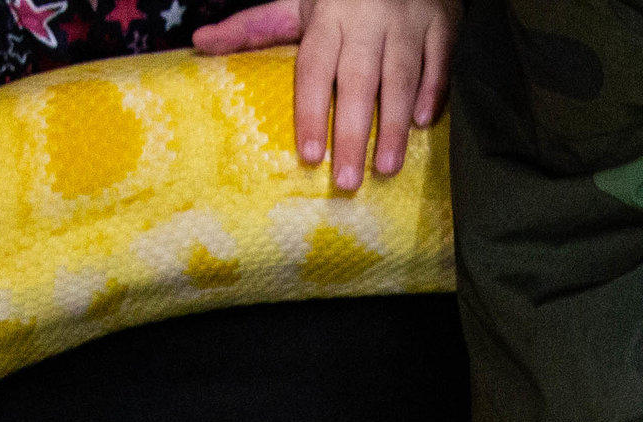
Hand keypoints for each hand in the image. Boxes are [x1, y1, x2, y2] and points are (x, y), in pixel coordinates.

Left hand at [191, 0, 458, 188]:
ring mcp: (407, 21)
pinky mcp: (442, 22)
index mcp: (327, 18)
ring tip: (386, 167)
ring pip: (400, 76)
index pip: (314, 70)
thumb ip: (253, 27)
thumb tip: (199, 43)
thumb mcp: (296, 2)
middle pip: (358, 82)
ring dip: (393, 124)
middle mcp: (367, 21)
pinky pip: (439, 60)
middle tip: (347, 182)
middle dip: (353, 133)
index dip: (311, 113)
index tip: (310, 155)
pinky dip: (433, 90)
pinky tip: (423, 124)